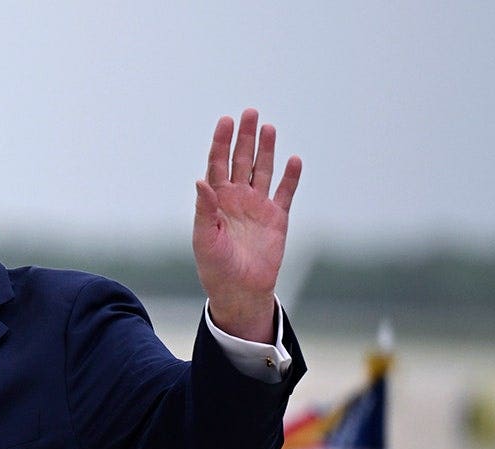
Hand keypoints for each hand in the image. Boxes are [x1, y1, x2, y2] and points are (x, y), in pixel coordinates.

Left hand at [193, 108, 301, 342]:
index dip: (221, 142)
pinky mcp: (277, 219)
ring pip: (263, 170)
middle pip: (241, 160)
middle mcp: (236, 198)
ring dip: (266, 150)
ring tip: (268, 127)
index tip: (226, 121)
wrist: (239, 291)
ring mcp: (257, 206)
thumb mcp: (205, 238)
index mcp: (216, 200)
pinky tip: (294, 160)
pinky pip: (285, 193)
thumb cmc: (215, 267)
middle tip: (250, 112)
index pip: (218, 164)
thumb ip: (204, 209)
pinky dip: (290, 177)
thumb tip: (200, 180)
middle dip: (245, 137)